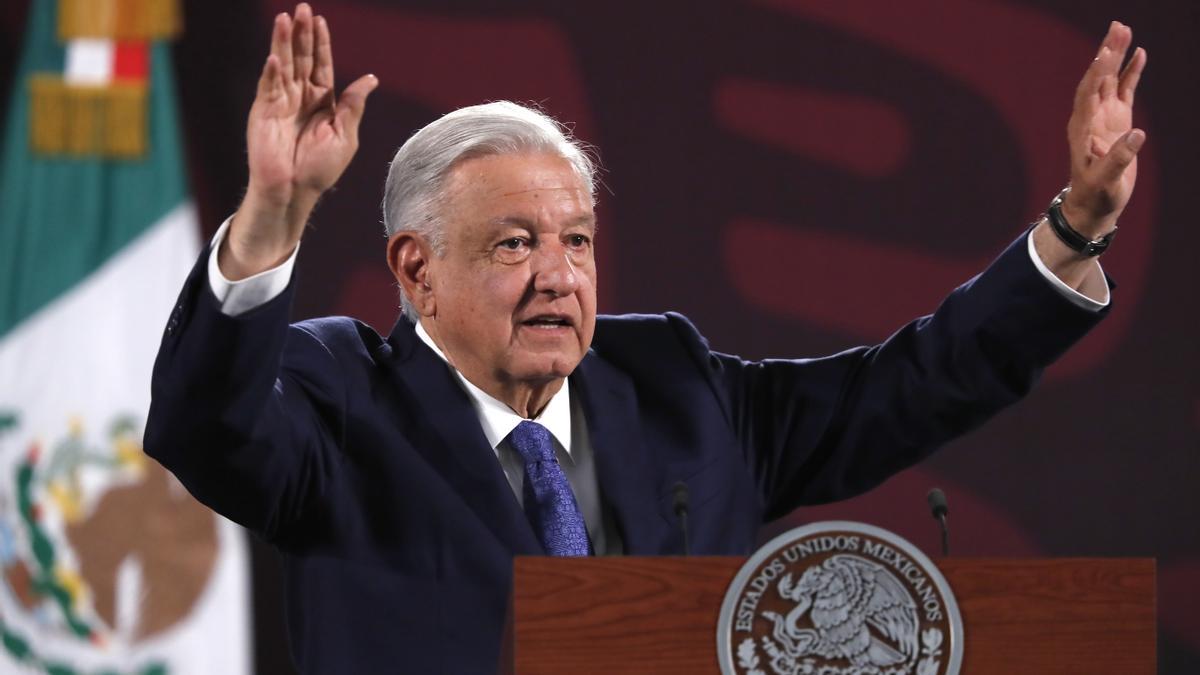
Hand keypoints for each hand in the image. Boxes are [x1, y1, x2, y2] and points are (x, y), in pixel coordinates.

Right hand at [223, 3, 377, 278]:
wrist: (295, 190)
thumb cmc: (321, 169)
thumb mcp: (345, 136)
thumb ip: (353, 106)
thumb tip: (370, 79)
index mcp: (323, 102)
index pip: (322, 65)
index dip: (321, 43)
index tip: (320, 20)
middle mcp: (301, 97)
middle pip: (302, 59)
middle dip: (302, 34)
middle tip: (301, 8)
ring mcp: (281, 102)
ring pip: (283, 66)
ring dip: (283, 43)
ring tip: (284, 19)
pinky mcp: (264, 111)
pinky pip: (268, 87)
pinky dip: (271, 73)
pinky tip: (275, 58)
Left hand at [1061, 21, 1145, 238]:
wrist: (1093, 205)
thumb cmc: (1096, 195)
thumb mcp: (1106, 181)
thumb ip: (1120, 159)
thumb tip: (1138, 134)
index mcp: (1083, 129)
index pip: (1089, 94)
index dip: (1097, 72)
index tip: (1107, 52)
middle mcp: (1091, 118)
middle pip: (1097, 79)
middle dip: (1106, 53)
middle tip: (1118, 27)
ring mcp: (1104, 118)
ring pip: (1109, 80)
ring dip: (1116, 57)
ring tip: (1125, 31)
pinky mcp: (1117, 121)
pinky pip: (1123, 91)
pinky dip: (1130, 73)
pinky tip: (1139, 55)